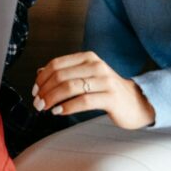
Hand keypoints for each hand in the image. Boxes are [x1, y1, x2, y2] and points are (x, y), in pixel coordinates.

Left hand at [32, 51, 155, 129]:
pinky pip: (84, 101)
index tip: (34, 90)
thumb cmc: (107, 91)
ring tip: (45, 108)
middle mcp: (96, 66)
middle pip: (61, 75)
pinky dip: (67, 107)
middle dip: (45, 90)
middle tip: (37, 103)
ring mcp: (105, 80)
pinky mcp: (111, 97)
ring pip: (70, 87)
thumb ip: (65, 73)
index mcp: (88, 58)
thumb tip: (39, 73)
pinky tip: (59, 112)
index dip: (42, 78)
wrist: (136, 103)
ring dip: (52, 99)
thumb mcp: (86, 77)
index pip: (57, 64)